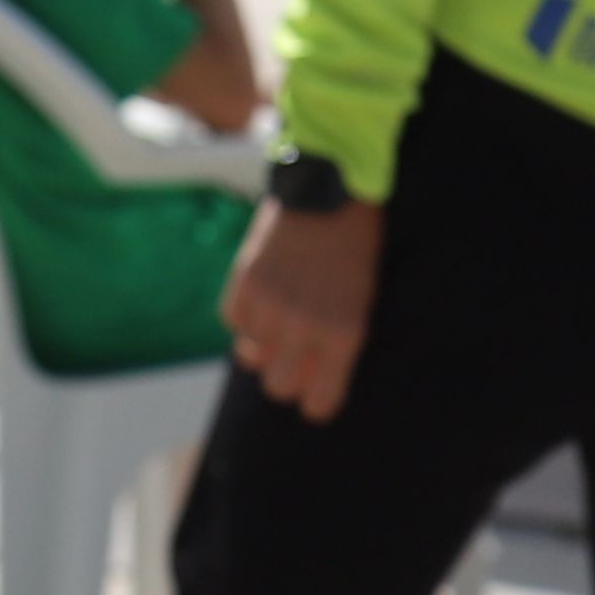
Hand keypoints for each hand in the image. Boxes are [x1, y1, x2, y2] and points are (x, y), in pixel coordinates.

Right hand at [220, 195, 378, 422]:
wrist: (332, 189)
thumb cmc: (355, 248)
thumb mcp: (361, 301)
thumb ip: (336, 345)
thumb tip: (304, 383)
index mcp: (344, 335)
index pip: (319, 404)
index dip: (315, 400)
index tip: (313, 389)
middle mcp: (305, 327)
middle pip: (279, 388)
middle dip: (285, 376)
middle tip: (293, 353)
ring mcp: (272, 306)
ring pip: (251, 356)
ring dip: (264, 340)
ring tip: (282, 309)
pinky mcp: (244, 284)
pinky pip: (234, 322)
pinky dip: (245, 314)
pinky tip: (263, 291)